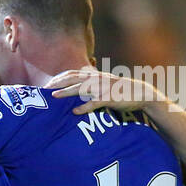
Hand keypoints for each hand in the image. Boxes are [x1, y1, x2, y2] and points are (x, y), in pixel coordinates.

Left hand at [47, 69, 169, 114]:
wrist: (140, 93)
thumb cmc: (119, 90)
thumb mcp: (103, 84)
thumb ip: (90, 85)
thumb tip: (75, 89)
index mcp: (94, 75)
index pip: (72, 73)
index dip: (59, 78)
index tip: (47, 84)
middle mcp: (97, 79)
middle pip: (73, 79)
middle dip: (58, 83)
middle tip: (45, 90)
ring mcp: (103, 88)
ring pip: (81, 89)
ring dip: (66, 93)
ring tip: (54, 97)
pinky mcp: (110, 98)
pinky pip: (95, 103)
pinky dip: (84, 107)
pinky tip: (75, 112)